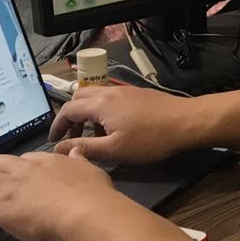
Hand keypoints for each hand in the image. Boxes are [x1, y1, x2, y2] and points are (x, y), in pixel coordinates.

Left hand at [0, 148, 116, 240]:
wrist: (87, 212)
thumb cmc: (93, 195)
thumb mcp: (91, 170)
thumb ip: (79, 160)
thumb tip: (76, 152)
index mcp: (47, 161)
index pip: (24, 159)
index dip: (20, 169)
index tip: (22, 179)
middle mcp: (25, 170)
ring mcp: (11, 187)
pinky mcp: (1, 207)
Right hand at [48, 85, 199, 163]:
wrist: (186, 122)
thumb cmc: (150, 139)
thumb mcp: (114, 149)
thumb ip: (84, 148)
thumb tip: (59, 149)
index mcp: (100, 104)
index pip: (67, 110)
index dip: (57, 126)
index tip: (53, 141)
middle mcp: (109, 92)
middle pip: (78, 99)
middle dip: (70, 118)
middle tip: (72, 138)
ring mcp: (124, 91)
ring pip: (95, 97)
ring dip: (87, 115)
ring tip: (93, 137)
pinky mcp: (137, 94)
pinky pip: (109, 98)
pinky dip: (102, 111)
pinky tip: (114, 129)